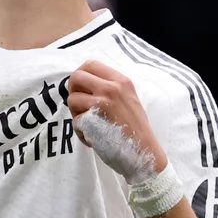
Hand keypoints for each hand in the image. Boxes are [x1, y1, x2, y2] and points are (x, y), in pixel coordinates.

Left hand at [67, 61, 166, 184]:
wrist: (145, 153)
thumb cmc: (136, 130)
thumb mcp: (129, 99)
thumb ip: (111, 89)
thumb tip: (84, 82)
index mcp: (121, 81)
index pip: (91, 64)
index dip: (80, 74)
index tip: (81, 87)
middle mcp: (111, 89)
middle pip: (76, 77)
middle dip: (73, 91)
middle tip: (79, 105)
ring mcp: (102, 104)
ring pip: (72, 100)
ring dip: (76, 115)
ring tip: (90, 126)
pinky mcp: (93, 121)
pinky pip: (75, 121)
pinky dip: (81, 133)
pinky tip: (94, 139)